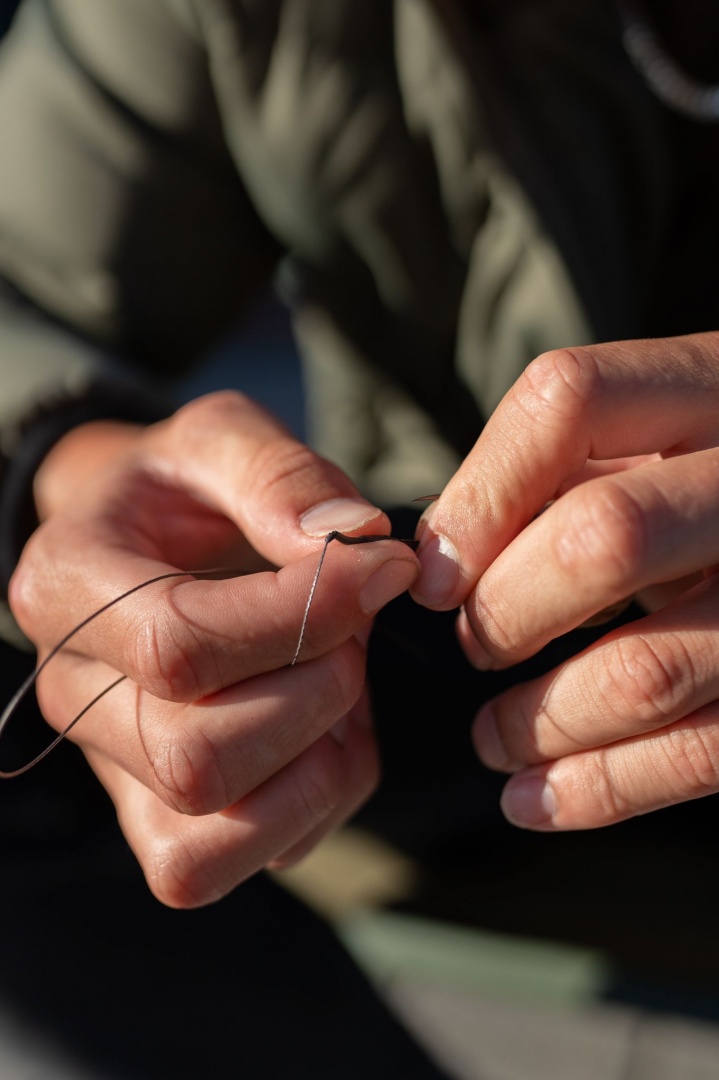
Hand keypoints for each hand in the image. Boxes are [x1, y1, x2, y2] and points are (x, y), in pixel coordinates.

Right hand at [9, 391, 417, 904]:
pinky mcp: (159, 822)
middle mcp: (72, 693)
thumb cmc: (185, 492)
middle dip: (317, 692)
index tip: (384, 568)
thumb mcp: (221, 437)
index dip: (304, 616)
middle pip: (197, 756)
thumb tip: (353, 541)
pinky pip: (230, 863)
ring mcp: (113, 768)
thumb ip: (280, 473)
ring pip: (216, 831)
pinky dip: (312, 806)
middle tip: (354, 628)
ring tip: (340, 678)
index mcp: (66, 586)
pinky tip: (329, 733)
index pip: (177, 644)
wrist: (149, 545)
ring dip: (321, 758)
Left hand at [412, 333, 718, 829]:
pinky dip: (602, 789)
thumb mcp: (653, 444)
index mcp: (709, 388)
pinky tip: (540, 797)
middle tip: (476, 643)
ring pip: (647, 669)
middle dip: (507, 609)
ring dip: (540, 721)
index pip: (569, 403)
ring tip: (492, 739)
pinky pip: (701, 753)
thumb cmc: (702, 490)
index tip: (433, 573)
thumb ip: (559, 471)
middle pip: (603, 535)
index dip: (480, 495)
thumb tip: (438, 562)